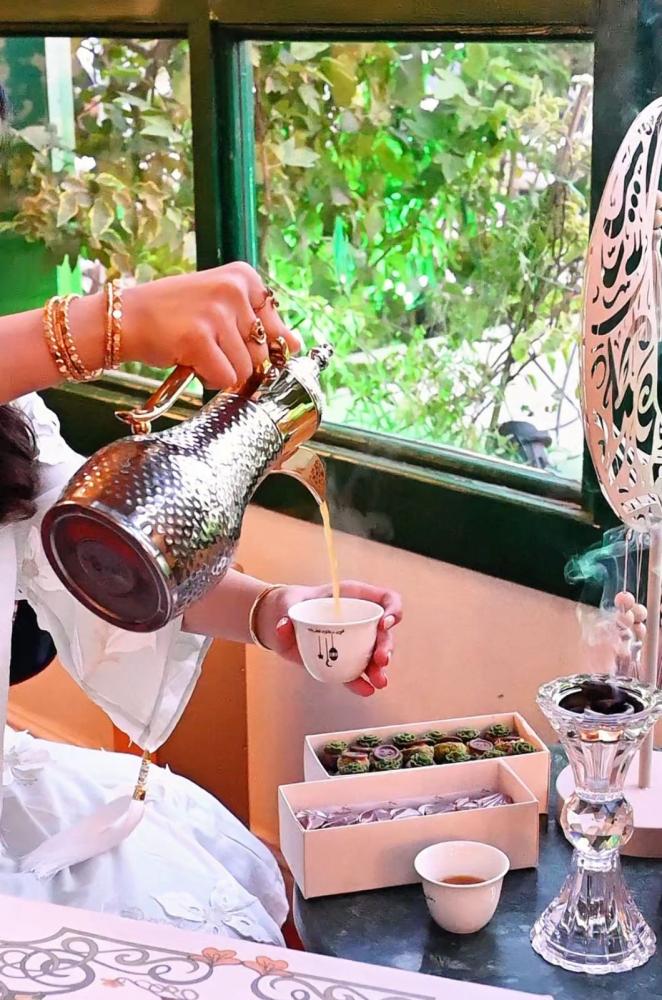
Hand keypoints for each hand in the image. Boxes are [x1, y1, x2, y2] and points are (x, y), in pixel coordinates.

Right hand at [119, 262, 301, 386]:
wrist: (126, 318)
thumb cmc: (175, 315)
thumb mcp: (222, 306)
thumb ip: (260, 323)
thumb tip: (298, 344)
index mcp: (244, 277)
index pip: (277, 330)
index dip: (255, 346)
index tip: (230, 338)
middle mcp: (234, 290)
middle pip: (262, 354)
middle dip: (237, 360)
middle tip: (208, 345)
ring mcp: (217, 314)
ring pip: (245, 370)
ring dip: (221, 371)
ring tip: (197, 351)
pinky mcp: (200, 338)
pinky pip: (224, 379)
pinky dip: (207, 379)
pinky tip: (189, 360)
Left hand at [256, 580, 401, 696]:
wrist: (281, 620)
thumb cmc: (293, 604)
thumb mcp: (290, 602)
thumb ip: (287, 611)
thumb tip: (284, 624)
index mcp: (354, 599)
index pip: (386, 600)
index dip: (392, 609)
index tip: (385, 623)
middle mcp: (358, 620)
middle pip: (384, 632)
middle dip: (387, 646)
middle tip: (381, 659)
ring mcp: (353, 642)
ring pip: (374, 655)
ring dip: (379, 669)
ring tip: (379, 681)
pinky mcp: (341, 660)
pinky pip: (355, 672)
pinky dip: (361, 682)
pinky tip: (367, 690)